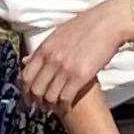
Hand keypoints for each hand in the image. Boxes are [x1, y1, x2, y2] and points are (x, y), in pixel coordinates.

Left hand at [19, 0, 133, 113]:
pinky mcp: (80, 76)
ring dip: (50, 107)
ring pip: (49, 96)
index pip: (26, 76)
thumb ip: (42, 50)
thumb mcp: (58, 34)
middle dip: (36, 102)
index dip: (25, 92)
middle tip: (40, 108)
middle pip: (35, 89)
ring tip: (53, 110)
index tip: (27, 99)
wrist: (109, 22)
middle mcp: (51, 59)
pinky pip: (65, 98)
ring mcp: (65, 68)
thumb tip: (26, 60)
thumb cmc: (87, 26)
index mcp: (44, 48)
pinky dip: (64, 107)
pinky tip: (66, 108)